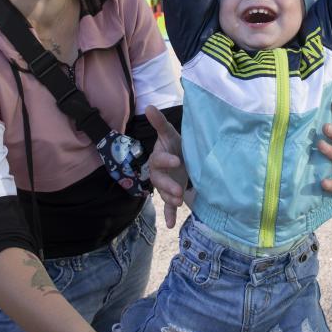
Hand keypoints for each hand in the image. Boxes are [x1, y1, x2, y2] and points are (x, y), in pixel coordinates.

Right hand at [145, 105, 187, 227]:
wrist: (181, 157)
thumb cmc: (175, 145)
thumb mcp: (169, 133)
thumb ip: (160, 123)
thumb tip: (149, 106)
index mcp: (158, 158)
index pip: (159, 160)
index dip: (166, 160)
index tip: (177, 160)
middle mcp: (159, 174)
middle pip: (159, 181)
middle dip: (168, 185)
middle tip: (179, 191)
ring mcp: (165, 185)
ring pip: (164, 194)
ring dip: (170, 199)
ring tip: (180, 203)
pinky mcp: (171, 195)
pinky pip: (168, 207)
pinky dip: (169, 215)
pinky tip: (170, 225)